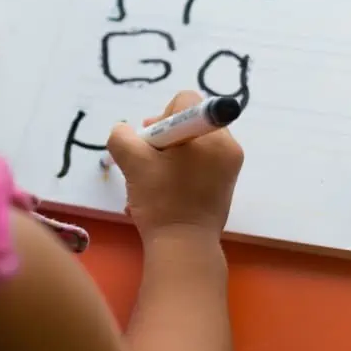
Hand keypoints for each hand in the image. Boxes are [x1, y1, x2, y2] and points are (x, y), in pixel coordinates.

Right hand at [106, 91, 243, 240]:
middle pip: (187, 122)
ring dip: (166, 156)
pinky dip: (178, 170)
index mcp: (212, 136)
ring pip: (190, 144)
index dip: (161, 117)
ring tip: (151, 180)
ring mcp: (228, 167)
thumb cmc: (161, 202)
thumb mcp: (133, 162)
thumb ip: (122, 136)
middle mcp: (228, 146)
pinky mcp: (224, 184)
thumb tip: (128, 132)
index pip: (184, 101)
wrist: (183, 248)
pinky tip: (161, 191)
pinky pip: (198, 163)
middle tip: (147, 162)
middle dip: (162, 138)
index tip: (151, 143)